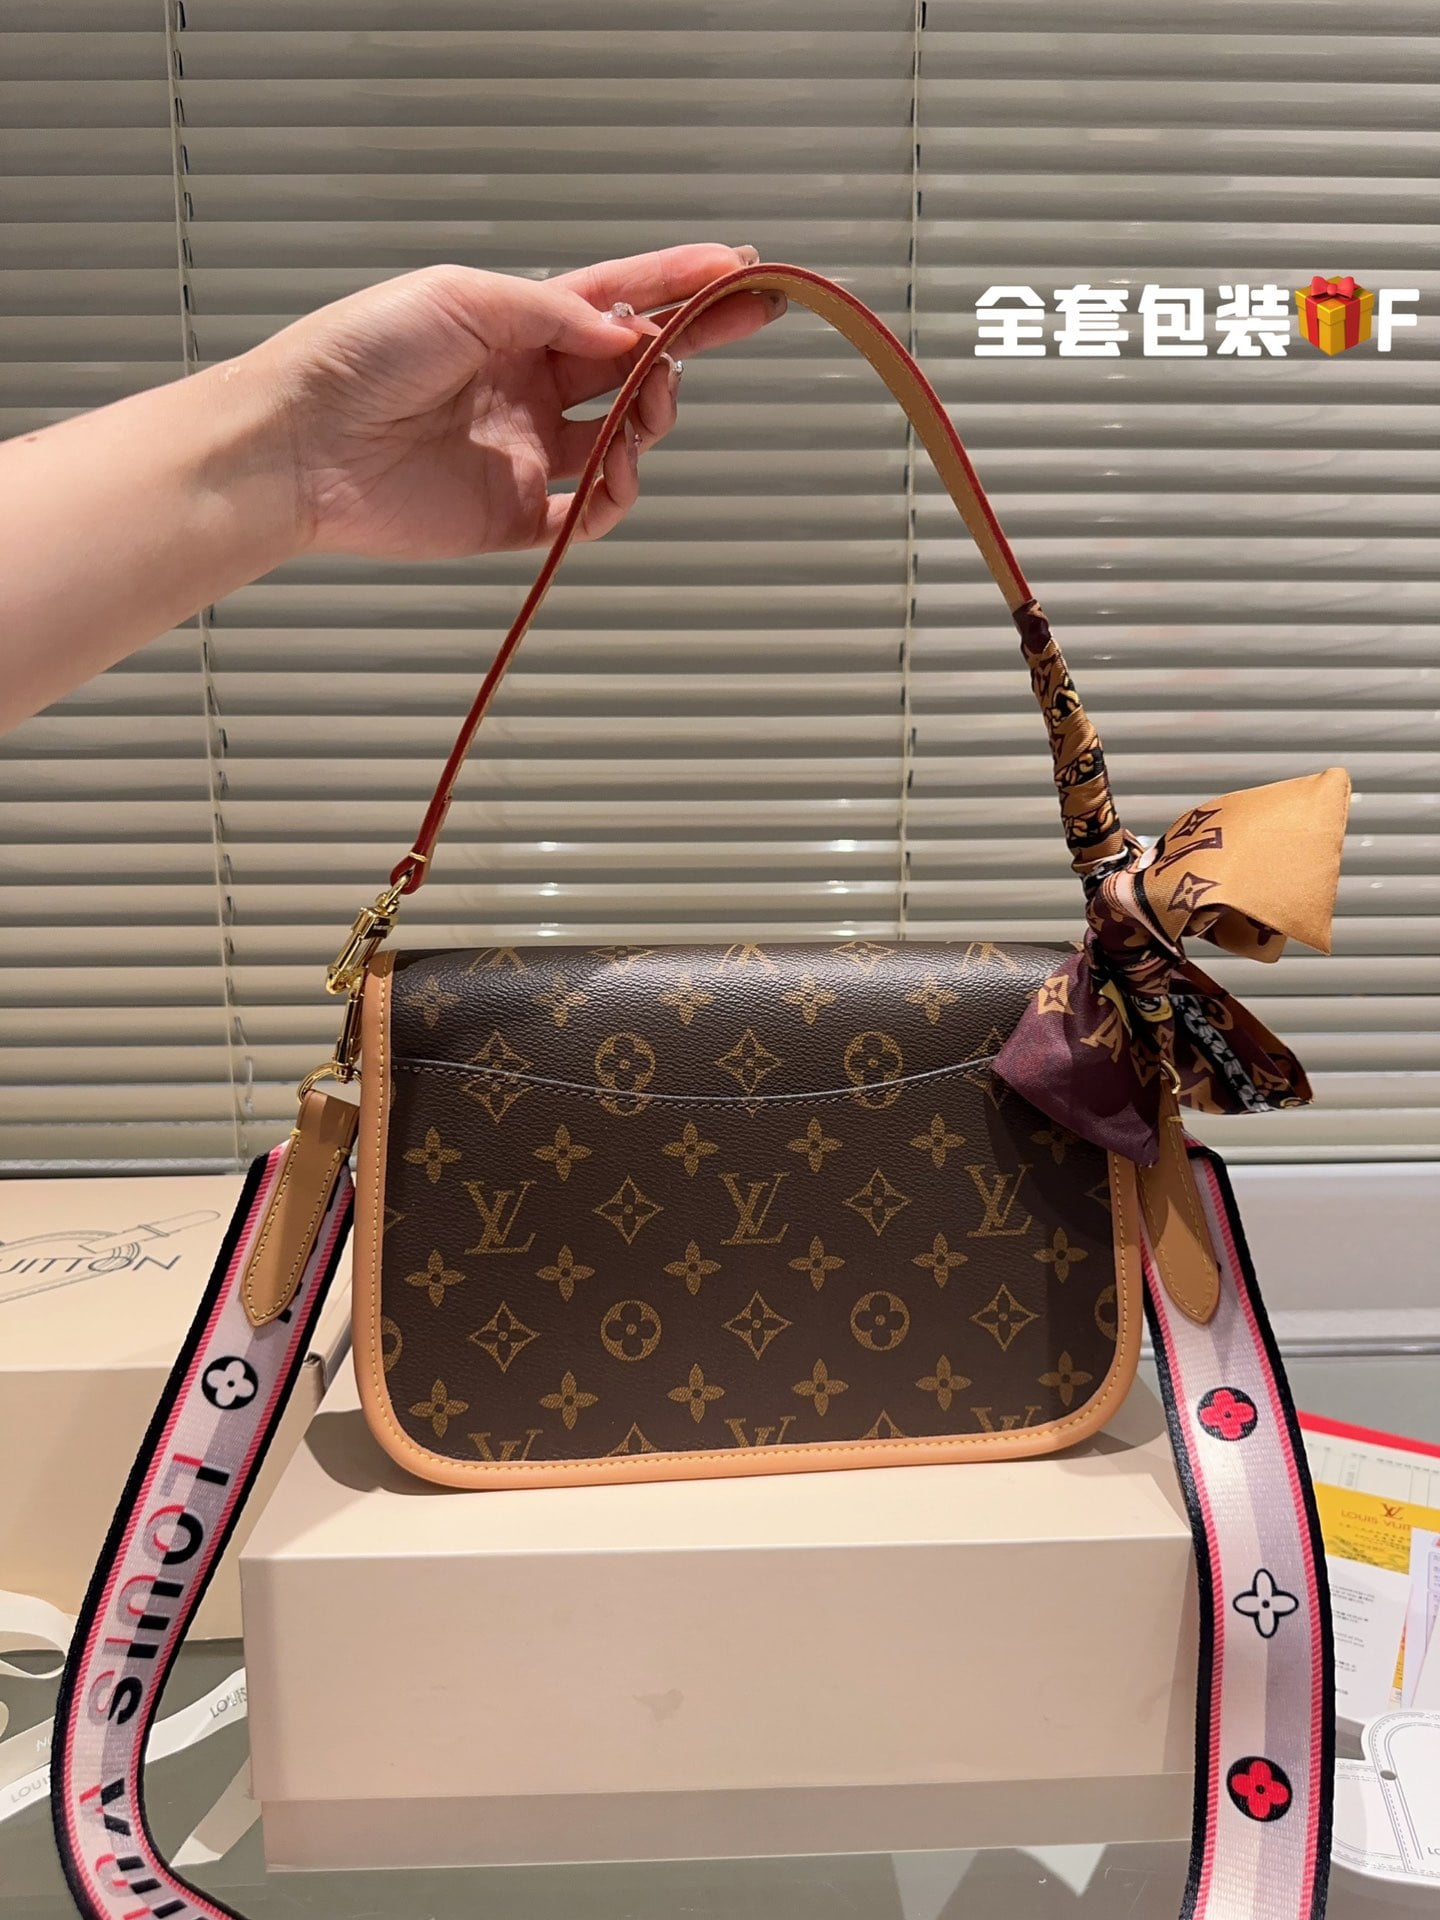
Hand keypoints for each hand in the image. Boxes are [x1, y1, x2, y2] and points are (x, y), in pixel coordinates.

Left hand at [248, 244, 782, 560]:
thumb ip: (554, 311)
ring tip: (646, 407)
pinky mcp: (514, 515)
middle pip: (632, 364)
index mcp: (513, 326)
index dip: (678, 284)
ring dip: (652, 417)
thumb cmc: (357, 355)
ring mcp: (525, 453)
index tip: (737, 270)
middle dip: (692, 342)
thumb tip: (627, 331)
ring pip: (623, 437)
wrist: (301, 444)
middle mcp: (526, 387)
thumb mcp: (462, 298)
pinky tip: (618, 473)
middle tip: (741, 322)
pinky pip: (589, 515)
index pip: (614, 299)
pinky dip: (617, 497)